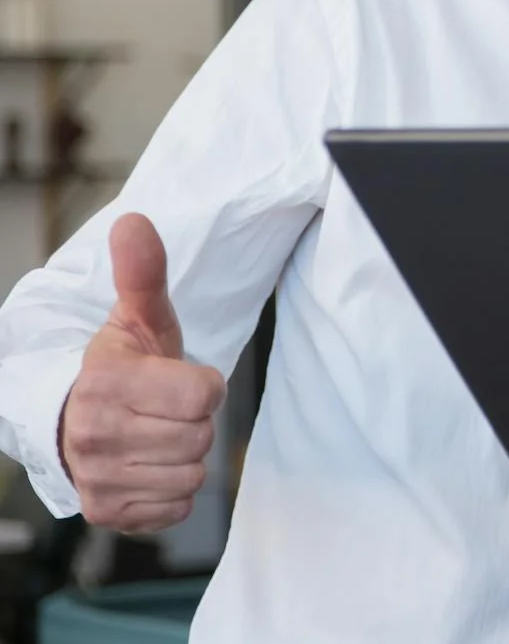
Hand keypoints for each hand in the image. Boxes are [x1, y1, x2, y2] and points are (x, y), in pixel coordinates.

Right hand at [59, 214, 226, 531]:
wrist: (78, 421)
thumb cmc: (124, 368)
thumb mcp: (139, 319)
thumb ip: (143, 274)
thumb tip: (134, 221)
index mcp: (106, 383)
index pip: (202, 395)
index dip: (204, 385)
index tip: (180, 379)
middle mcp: (94, 436)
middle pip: (200, 438)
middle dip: (195, 422)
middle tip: (167, 410)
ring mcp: (98, 479)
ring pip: (191, 475)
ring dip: (185, 457)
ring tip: (158, 435)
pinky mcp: (108, 513)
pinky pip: (176, 508)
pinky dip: (173, 492)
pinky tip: (151, 467)